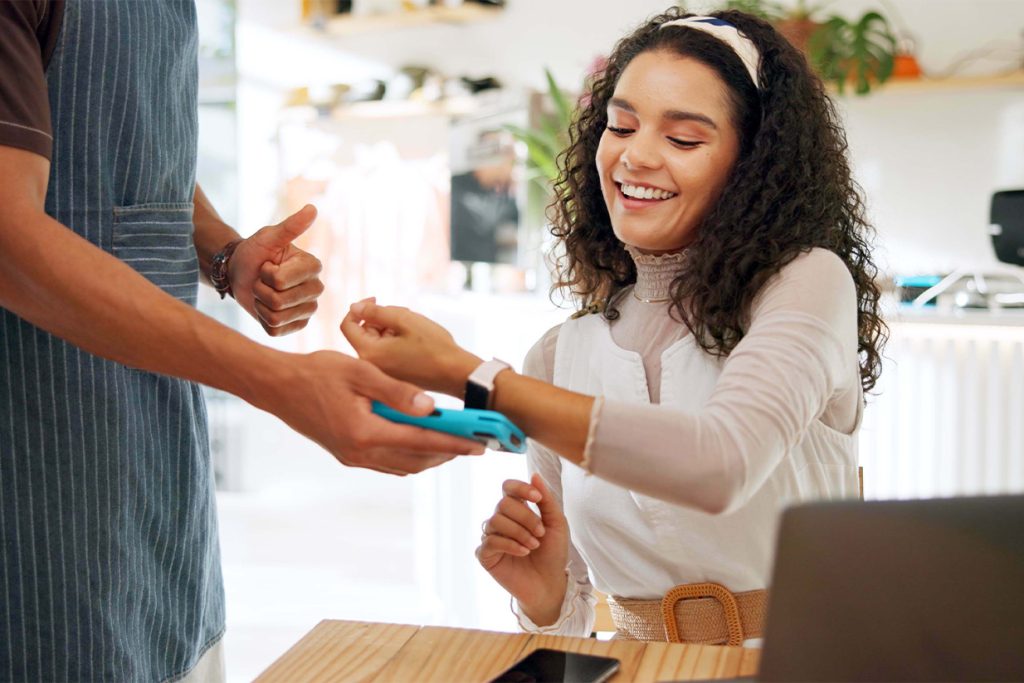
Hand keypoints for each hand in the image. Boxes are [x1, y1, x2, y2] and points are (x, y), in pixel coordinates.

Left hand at [229, 204, 324, 336]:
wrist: (240, 272)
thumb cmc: (255, 252)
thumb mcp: (268, 237)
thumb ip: (291, 226)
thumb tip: (313, 208)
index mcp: (313, 266)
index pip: (281, 281)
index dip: (266, 273)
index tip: (267, 265)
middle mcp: (316, 289)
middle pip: (279, 301)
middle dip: (261, 289)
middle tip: (263, 280)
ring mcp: (307, 310)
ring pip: (276, 316)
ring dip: (261, 304)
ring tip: (264, 292)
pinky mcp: (297, 326)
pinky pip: (275, 329)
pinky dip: (262, 319)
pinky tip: (265, 307)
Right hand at [261, 350, 484, 474]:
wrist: (278, 387)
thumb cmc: (317, 372)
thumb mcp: (360, 372)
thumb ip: (397, 391)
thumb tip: (432, 407)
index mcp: (366, 433)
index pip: (421, 442)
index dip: (454, 444)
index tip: (478, 444)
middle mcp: (360, 452)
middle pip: (416, 460)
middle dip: (447, 453)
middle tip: (473, 444)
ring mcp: (352, 457)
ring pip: (402, 465)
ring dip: (429, 457)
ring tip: (453, 443)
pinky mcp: (347, 454)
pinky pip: (386, 462)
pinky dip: (408, 455)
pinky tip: (420, 441)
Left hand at [340, 299, 481, 396]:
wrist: (456, 374)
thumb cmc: (433, 346)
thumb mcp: (404, 320)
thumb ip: (376, 311)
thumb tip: (354, 306)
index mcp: (369, 352)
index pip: (347, 325)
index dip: (358, 308)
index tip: (376, 300)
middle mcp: (371, 366)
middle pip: (364, 332)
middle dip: (381, 318)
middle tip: (405, 313)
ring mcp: (382, 372)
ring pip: (377, 341)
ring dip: (391, 328)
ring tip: (414, 326)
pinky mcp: (393, 375)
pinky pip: (386, 352)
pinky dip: (396, 341)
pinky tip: (415, 339)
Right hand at [476, 475, 570, 625]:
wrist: (549, 583)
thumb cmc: (553, 553)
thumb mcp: (557, 523)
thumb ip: (547, 500)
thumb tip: (534, 474)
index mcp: (517, 509)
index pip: (508, 487)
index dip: (521, 488)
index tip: (537, 499)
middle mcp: (501, 519)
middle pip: (503, 504)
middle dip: (526, 517)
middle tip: (540, 534)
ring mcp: (491, 536)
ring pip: (496, 520)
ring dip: (520, 532)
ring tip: (533, 546)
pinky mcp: (485, 554)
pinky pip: (490, 541)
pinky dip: (510, 545)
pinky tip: (523, 552)